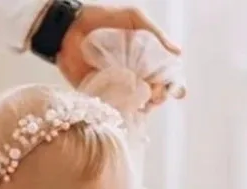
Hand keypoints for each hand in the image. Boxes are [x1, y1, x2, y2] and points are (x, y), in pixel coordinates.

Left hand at [56, 5, 182, 102]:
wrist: (68, 30)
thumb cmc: (101, 19)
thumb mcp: (132, 19)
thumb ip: (155, 34)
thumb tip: (179, 53)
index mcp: (145, 58)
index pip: (165, 76)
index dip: (173, 85)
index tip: (175, 90)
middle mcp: (134, 75)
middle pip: (154, 94)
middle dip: (159, 97)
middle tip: (155, 93)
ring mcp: (119, 88)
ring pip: (138, 105)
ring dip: (144, 106)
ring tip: (143, 100)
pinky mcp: (102, 96)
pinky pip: (117, 109)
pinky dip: (125, 112)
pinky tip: (129, 109)